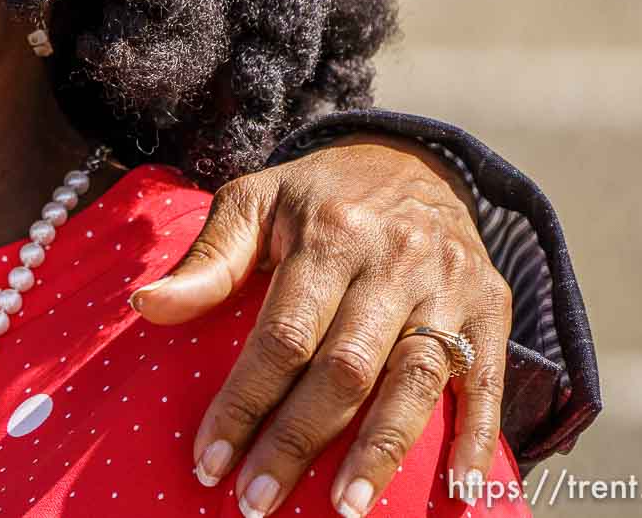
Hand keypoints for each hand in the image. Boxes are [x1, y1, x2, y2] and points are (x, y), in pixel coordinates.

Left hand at [129, 135, 510, 517]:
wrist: (415, 159)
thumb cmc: (319, 195)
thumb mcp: (255, 201)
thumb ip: (209, 258)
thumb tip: (147, 306)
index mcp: (329, 235)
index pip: (281, 335)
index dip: (244, 402)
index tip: (209, 460)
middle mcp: (393, 262)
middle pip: (344, 369)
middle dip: (297, 442)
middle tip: (255, 503)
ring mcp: (449, 287)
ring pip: (416, 380)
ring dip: (381, 453)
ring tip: (345, 511)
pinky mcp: (494, 308)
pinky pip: (489, 381)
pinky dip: (477, 441)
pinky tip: (456, 495)